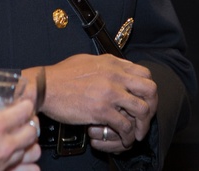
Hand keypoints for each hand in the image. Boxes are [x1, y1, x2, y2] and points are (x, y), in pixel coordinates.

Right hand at [0, 84, 40, 170]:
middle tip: (24, 118)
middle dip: (31, 123)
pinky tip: (23, 162)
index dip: (27, 103)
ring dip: (31, 144)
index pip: (24, 111)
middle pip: (33, 131)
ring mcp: (5, 163)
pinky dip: (29, 166)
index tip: (24, 101)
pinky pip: (28, 170)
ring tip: (23, 138)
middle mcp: (5, 146)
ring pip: (33, 151)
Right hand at [31, 54, 157, 151]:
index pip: (145, 74)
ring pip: (142, 109)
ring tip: (138, 133)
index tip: (144, 100)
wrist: (45, 86)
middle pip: (150, 89)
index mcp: (113, 63)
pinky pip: (125, 125)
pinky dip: (128, 135)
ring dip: (143, 125)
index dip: (148, 89)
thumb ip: (107, 65)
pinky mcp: (101, 110)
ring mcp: (110, 93)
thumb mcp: (89, 61)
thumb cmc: (62, 75)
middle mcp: (115, 76)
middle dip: (153, 106)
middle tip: (146, 118)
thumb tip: (118, 68)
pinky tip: (124, 138)